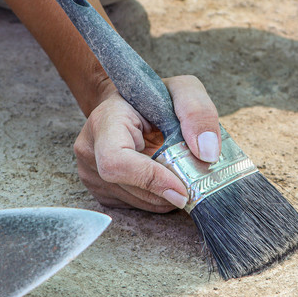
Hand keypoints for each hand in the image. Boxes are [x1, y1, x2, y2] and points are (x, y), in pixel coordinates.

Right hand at [74, 76, 219, 211]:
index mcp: (104, 121)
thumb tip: (207, 153)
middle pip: (130, 187)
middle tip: (192, 178)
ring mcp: (90, 174)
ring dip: (166, 196)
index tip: (182, 189)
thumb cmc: (152, 97)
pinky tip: (165, 179)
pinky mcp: (101, 191)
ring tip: (179, 174)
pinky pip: (135, 207)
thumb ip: (197, 112)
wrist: (128, 105)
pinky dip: (158, 198)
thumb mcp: (182, 90)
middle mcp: (90, 150)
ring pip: (136, 202)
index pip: (116, 161)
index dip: (150, 180)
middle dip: (167, 189)